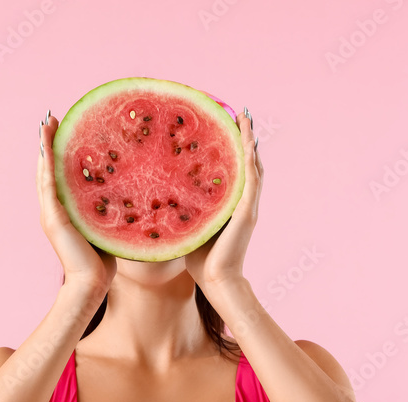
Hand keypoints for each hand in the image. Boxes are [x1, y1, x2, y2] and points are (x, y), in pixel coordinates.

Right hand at [37, 113, 116, 293]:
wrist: (92, 283)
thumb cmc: (104, 262)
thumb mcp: (109, 227)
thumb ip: (112, 211)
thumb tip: (134, 196)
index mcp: (67, 210)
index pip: (62, 175)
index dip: (61, 153)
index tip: (67, 130)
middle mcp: (55, 208)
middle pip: (50, 168)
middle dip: (50, 143)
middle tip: (52, 119)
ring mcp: (51, 212)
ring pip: (45, 171)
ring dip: (44, 146)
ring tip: (46, 123)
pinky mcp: (53, 217)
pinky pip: (48, 183)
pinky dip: (47, 162)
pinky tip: (47, 144)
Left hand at [183, 110, 262, 291]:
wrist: (216, 281)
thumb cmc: (200, 260)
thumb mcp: (189, 225)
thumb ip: (181, 210)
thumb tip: (155, 196)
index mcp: (230, 205)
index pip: (233, 171)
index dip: (232, 148)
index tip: (225, 126)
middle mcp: (242, 203)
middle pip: (247, 163)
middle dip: (244, 137)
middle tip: (239, 113)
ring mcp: (247, 207)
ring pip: (252, 167)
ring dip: (250, 142)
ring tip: (246, 119)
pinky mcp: (246, 213)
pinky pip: (251, 181)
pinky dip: (250, 160)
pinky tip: (248, 143)